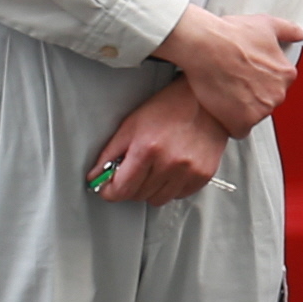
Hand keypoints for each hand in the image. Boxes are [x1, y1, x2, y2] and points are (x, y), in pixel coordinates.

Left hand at [86, 81, 234, 206]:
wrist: (206, 101)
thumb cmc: (168, 107)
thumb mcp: (131, 124)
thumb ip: (110, 153)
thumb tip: (96, 176)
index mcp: (147, 149)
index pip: (121, 190)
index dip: (109, 191)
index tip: (107, 188)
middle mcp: (170, 163)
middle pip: (137, 196)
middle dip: (130, 186)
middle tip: (134, 169)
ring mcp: (189, 171)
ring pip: (157, 200)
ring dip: (151, 189)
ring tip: (155, 167)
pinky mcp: (203, 176)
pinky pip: (178, 195)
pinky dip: (171, 187)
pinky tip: (172, 168)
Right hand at [158, 5, 302, 134]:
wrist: (205, 46)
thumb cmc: (231, 35)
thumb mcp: (266, 25)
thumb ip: (288, 30)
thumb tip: (301, 33)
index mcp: (286, 74)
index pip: (278, 85)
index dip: (260, 80)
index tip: (248, 74)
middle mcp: (277, 94)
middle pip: (267, 101)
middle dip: (252, 94)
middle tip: (234, 81)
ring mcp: (260, 109)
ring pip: (253, 115)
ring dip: (241, 108)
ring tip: (225, 91)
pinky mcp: (242, 121)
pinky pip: (239, 130)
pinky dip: (230, 123)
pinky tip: (221, 108)